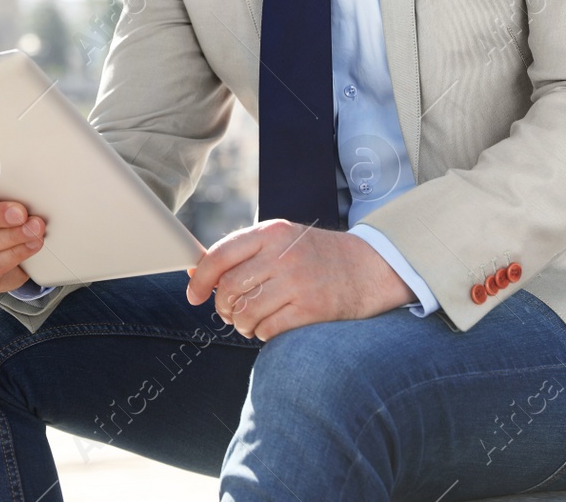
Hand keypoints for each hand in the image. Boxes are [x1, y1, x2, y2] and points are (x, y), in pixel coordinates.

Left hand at [184, 221, 415, 339]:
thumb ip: (242, 254)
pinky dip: (262, 334)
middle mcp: (282, 254)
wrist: (372, 268)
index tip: (193, 296)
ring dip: (242, 324)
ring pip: (246, 312)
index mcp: (271, 232)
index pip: (220, 255)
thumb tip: (194, 272)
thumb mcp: (281, 241)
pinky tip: (270, 328)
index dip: (200, 279)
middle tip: (230, 313)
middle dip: (223, 307)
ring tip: (251, 322)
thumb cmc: (317, 256)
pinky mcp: (312, 309)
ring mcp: (298, 282)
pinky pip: (268, 329)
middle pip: (230, 288)